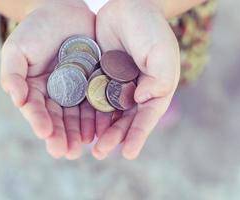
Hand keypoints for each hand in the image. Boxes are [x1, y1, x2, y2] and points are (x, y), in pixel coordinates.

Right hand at [0, 0, 96, 159]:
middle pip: (60, 119)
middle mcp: (58, 95)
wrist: (63, 10)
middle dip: (64, 136)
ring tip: (86, 145)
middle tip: (68, 152)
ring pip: (80, 115)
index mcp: (37, 90)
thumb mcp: (17, 49)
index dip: (41, 123)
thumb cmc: (36, 29)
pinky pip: (99, 101)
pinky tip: (103, 128)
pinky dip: (100, 115)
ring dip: (83, 131)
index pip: (38, 111)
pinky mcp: (96, 83)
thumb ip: (12, 75)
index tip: (46, 134)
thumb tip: (16, 100)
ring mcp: (78, 90)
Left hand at [92, 0, 179, 159]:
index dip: (138, 135)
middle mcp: (135, 92)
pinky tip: (77, 123)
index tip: (129, 154)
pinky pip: (91, 97)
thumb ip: (160, 78)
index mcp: (154, 89)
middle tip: (100, 153)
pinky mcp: (98, 77)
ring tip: (86, 145)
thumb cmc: (150, 28)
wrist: (128, 5)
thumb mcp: (162, 52)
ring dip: (98, 130)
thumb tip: (143, 98)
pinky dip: (86, 111)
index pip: (146, 117)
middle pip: (124, 120)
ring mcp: (115, 85)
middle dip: (113, 137)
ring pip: (106, 113)